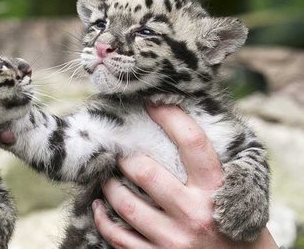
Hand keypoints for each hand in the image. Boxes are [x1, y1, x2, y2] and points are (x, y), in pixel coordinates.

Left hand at [92, 105, 277, 248]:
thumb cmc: (239, 226)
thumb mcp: (234, 193)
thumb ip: (209, 168)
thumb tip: (177, 128)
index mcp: (218, 190)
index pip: (192, 142)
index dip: (169, 116)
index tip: (151, 102)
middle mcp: (196, 213)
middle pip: (145, 172)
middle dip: (125, 157)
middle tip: (117, 151)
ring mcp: (176, 240)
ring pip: (126, 204)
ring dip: (109, 186)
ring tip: (106, 177)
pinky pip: (119, 237)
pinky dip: (103, 220)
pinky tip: (99, 208)